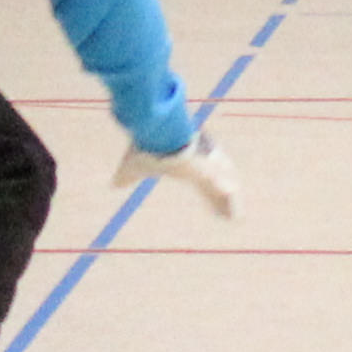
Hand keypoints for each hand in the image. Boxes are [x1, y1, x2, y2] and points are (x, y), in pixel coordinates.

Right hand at [117, 131, 240, 213]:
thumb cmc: (143, 147)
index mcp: (185, 166)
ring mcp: (205, 167)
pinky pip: (222, 189)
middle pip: (215, 186)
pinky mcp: (206, 170)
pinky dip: (229, 202)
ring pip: (222, 188)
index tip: (215, 204)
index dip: (209, 193)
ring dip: (230, 204)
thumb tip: (114, 184)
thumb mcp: (132, 168)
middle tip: (230, 216)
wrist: (151, 131)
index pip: (202, 181)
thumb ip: (126, 177)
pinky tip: (235, 216)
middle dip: (221, 201)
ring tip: (236, 219)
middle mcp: (199, 166)